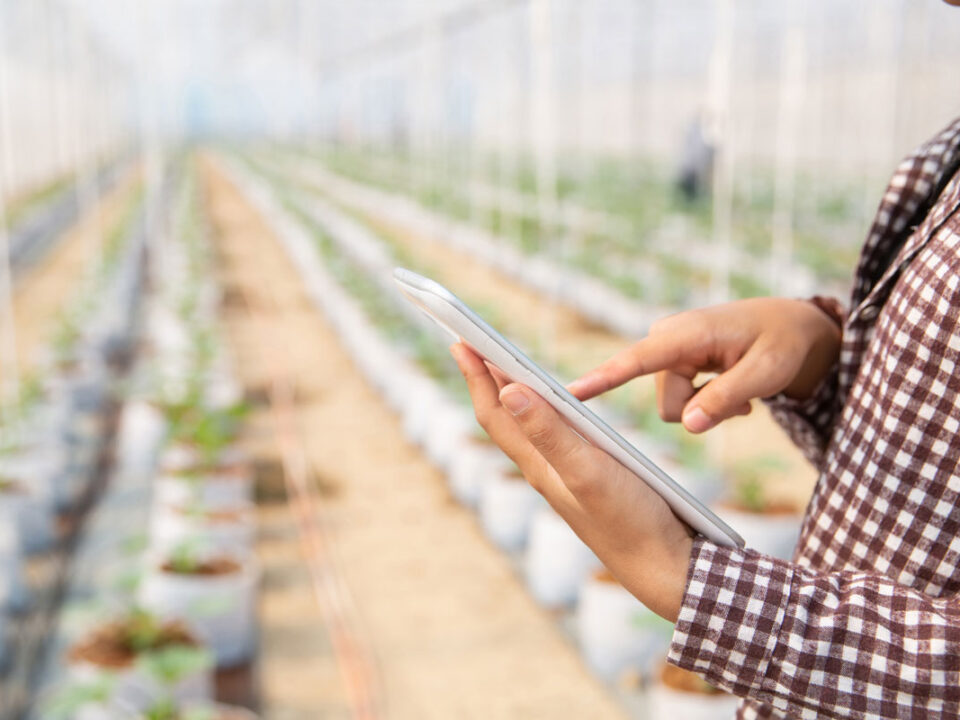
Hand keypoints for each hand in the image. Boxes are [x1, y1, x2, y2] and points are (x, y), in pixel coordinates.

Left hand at [451, 343, 693, 621]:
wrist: (663, 566)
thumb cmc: (628, 520)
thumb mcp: (587, 470)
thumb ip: (549, 432)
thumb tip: (507, 391)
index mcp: (538, 464)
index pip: (494, 413)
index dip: (476, 376)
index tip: (460, 340)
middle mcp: (544, 468)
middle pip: (505, 417)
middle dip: (487, 378)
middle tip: (472, 344)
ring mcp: (565, 475)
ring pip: (527, 427)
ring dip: (513, 392)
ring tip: (503, 366)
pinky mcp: (588, 478)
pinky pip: (553, 436)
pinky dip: (545, 411)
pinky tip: (556, 407)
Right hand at [567, 298, 841, 433]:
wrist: (790, 327)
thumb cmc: (782, 343)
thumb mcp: (766, 373)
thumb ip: (725, 399)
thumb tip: (687, 426)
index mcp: (687, 333)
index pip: (637, 360)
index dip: (602, 378)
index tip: (568, 393)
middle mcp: (668, 339)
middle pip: (667, 402)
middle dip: (701, 410)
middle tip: (743, 400)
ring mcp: (668, 351)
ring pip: (674, 407)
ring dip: (708, 407)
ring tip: (741, 391)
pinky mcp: (672, 362)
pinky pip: (680, 402)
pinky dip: (706, 403)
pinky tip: (733, 390)